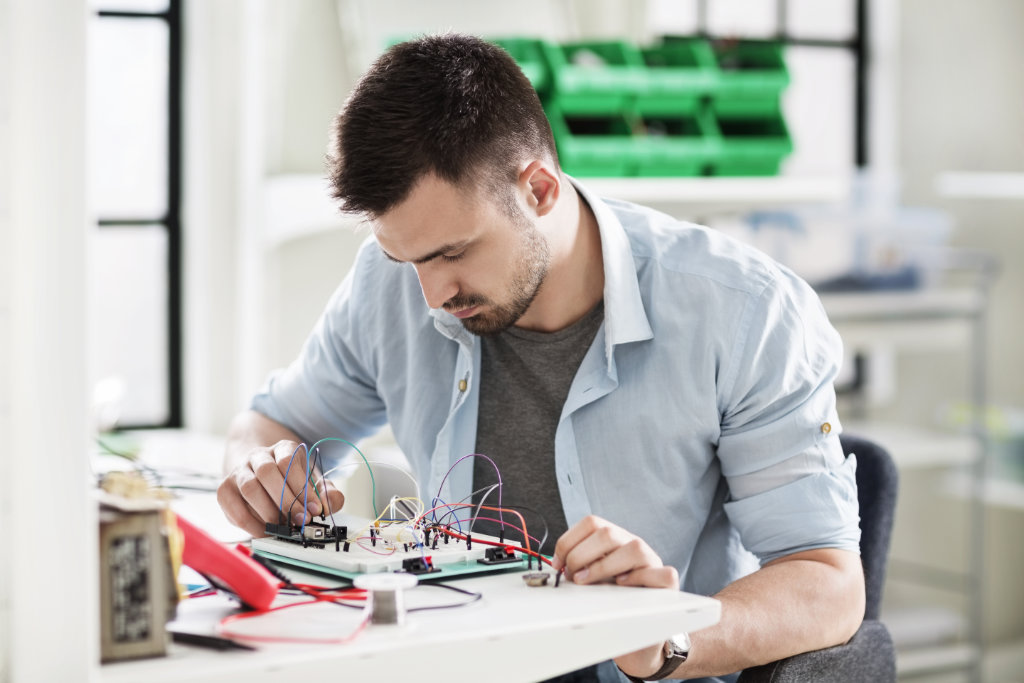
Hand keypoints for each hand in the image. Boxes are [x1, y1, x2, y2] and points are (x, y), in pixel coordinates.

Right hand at [217, 439, 345, 536]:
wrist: (260, 476)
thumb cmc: (291, 483)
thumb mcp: (313, 483)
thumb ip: (327, 493)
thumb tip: (331, 502)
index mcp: (283, 449)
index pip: (289, 461)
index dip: (302, 486)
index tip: (316, 509)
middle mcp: (258, 456)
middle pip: (267, 472)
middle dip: (286, 500)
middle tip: (301, 520)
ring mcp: (239, 472)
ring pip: (249, 487)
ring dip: (268, 511)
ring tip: (284, 526)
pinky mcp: (225, 490)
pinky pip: (233, 507)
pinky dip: (250, 524)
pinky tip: (265, 531)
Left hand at [551, 514, 677, 587]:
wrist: (640, 615)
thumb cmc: (613, 592)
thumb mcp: (593, 573)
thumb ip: (578, 564)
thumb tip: (556, 564)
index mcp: (614, 537)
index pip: (591, 522)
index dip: (569, 541)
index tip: (557, 562)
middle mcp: (632, 543)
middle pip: (607, 532)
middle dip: (581, 555)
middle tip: (573, 576)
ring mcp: (651, 560)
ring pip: (634, 548)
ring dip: (604, 566)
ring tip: (588, 582)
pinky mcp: (667, 581)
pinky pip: (662, 573)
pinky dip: (640, 579)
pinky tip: (623, 586)